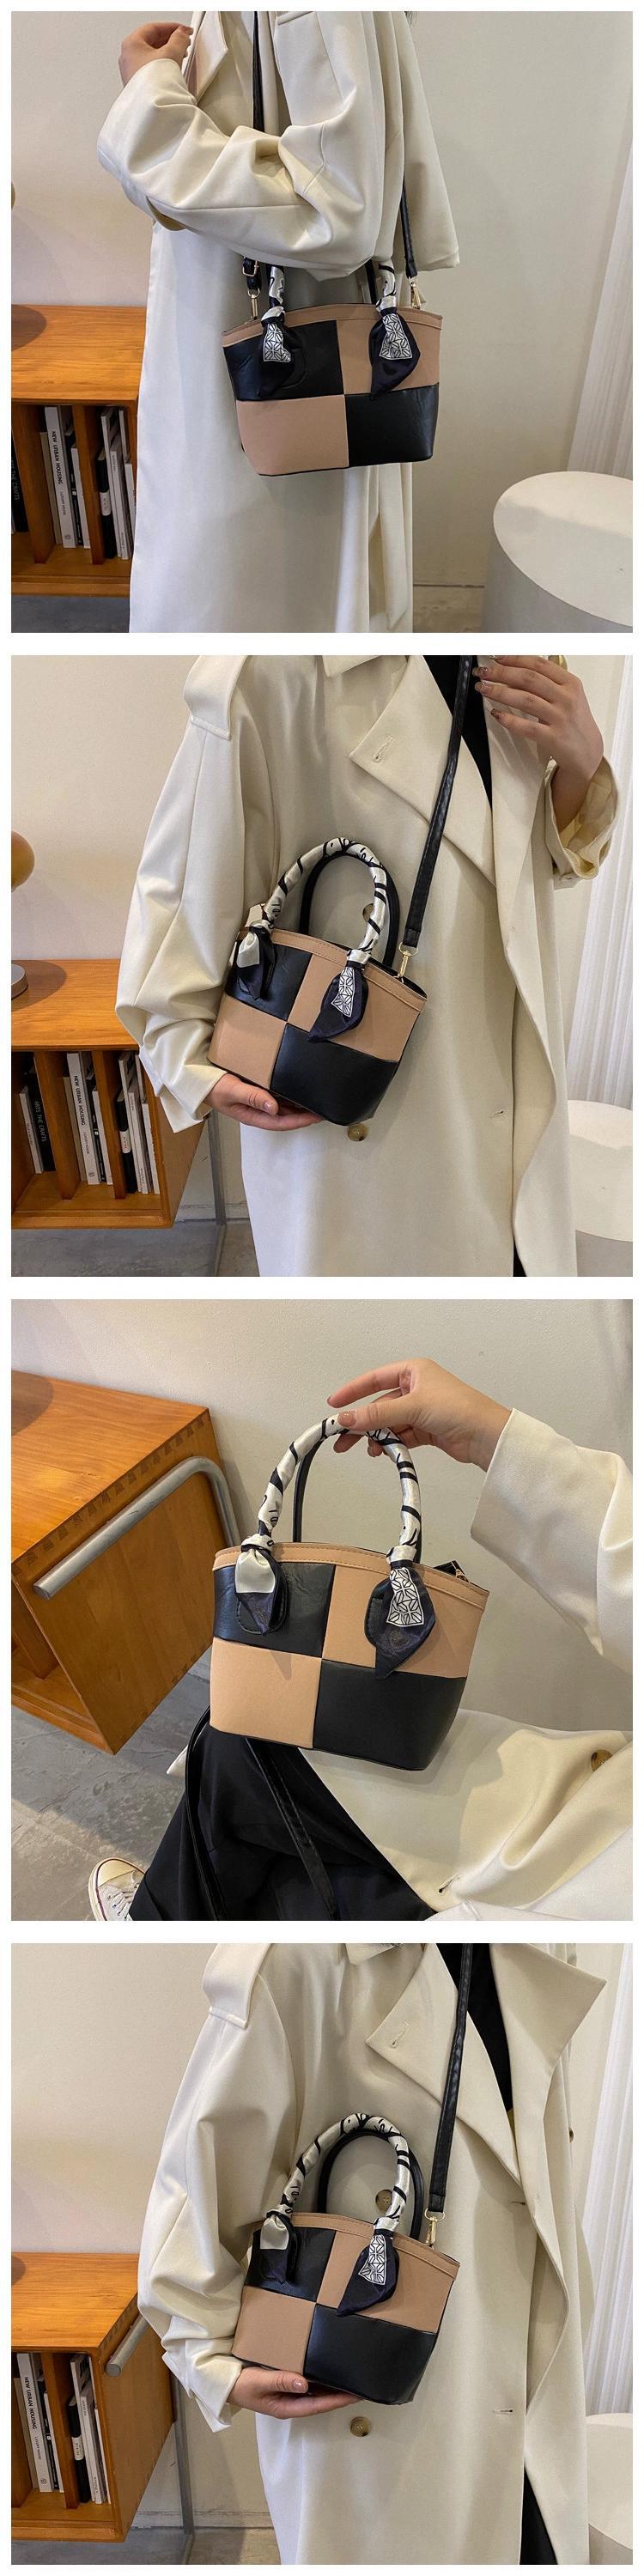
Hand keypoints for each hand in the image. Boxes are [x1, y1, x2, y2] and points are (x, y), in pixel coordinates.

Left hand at [119, 22, 191, 84]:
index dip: (171, 27)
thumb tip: (181, 34)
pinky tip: (171, 68)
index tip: (183, 30)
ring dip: (167, 52)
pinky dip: (161, 64)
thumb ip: (179, 39)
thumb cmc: (153, 83)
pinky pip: (149, 68)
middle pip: (151, 40)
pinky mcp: (136, 83)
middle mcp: (127, 56)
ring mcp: (130, 71)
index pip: (153, 28)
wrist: (150, 108)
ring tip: (180, 55)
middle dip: (169, 39)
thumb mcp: (171, 52)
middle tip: (183, 41)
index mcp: (131, 44)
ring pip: (150, 54)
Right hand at [208, 1073, 318, 1131]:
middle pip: (286, 1116)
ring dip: (299, 1105)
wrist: (198, 1078)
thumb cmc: (212, 1087)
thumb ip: (252, 1097)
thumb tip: (274, 1107)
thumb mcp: (231, 1091)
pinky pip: (278, 1095)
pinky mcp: (258, 1091)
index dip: (299, 1121)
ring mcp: (258, 1101)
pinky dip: (290, 1094)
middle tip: (324, 1108)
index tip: (316, 1117)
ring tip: (317, 1099)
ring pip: (284, 1107)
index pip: (281, 1122)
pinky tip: (300, 1089)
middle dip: (304, 1114)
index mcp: (252, 1115)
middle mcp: (258, 1110)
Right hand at [231, 2367, 353, 2419]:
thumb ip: (280, 2381)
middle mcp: (291, 2403)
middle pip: (321, 2400)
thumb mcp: (259, 2382)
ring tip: (351, 2378)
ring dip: (332, 2387)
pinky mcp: (286, 2386)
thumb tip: (304, 2382)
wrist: (224, 2384)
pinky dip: (320, 2379)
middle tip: (361, 2384)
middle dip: (340, 2394)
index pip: (318, 2405)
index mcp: (286, 2407)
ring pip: (316, 2393)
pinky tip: (329, 2371)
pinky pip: (307, 2384)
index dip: (337, 2400)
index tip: (355, 2395)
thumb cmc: (241, 2385)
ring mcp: (289, 2395)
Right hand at [329, 1357, 510, 1475]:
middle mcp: (416, 1387)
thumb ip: (377, 1415)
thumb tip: (347, 1419)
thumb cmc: (458, 1408)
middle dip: (362, 1423)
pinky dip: (391, 1444)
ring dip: (378, 1437)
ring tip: (370, 1451)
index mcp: (414, 1370)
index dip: (353, 1391)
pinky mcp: (426, 1429)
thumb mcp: (412, 1407)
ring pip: (389, 1423)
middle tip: (343, 1438)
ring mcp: (421, 1409)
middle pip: (380, 1405)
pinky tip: (383, 1452)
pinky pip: (401, 1435)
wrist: (486, 1435)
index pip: (375, 1378)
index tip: (334, 1405)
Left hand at [476, 657, 602, 830]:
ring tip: (484, 688)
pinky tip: (496, 713)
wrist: (588, 752)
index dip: (515, 658)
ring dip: (500, 692)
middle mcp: (566, 698)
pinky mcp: (553, 737)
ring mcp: (560, 718)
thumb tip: (517, 668)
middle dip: (502, 673)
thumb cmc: (575, 722)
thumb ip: (549, 681)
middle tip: (484, 672)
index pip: (539, 664)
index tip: (497, 657)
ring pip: (525, 699)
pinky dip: (509, 719)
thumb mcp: (570, 695)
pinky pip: (526, 727)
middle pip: (529, 679)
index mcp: (570, 683)